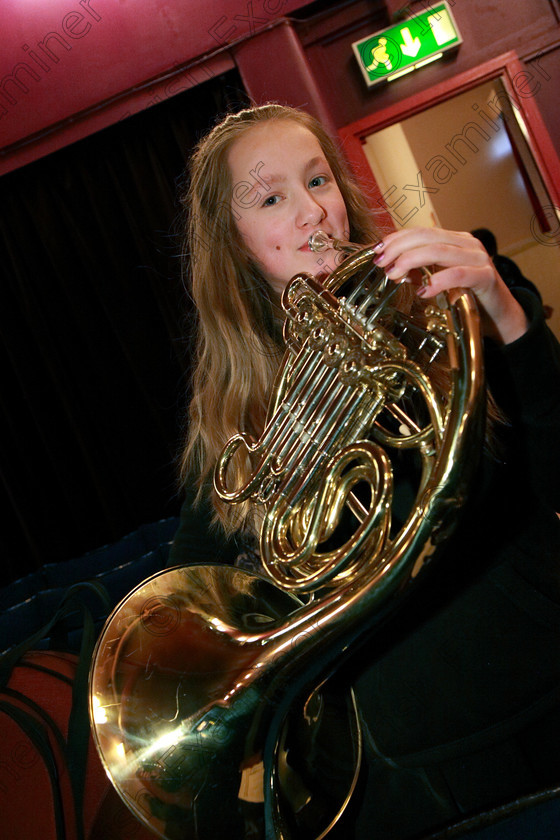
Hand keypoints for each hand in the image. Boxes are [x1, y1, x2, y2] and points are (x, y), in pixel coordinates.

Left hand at [373, 227, 528, 343]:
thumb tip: (394, 268)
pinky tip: (423, 291)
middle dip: (399, 248)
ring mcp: (478, 258)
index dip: (397, 238)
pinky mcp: (486, 277)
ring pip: (439, 251)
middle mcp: (467, 244)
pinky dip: (437, 281)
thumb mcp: (438, 282)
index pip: (421, 231)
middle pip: (427, 237)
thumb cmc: (468, 297)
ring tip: (394, 274)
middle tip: (381, 263)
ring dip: (411, 260)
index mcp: (455, 240)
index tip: (377, 250)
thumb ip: (419, 272)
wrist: (500, 316)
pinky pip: (458, 274)